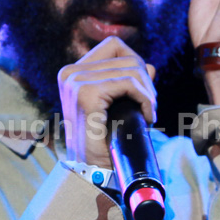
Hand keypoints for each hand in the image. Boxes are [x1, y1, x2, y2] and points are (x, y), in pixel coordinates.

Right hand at [57, 36, 155, 167]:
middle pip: (126, 56)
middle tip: (148, 107)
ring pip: (132, 69)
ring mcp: (76, 82)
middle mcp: (70, 73)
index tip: (141, 90)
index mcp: (71, 73)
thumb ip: (128, 83)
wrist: (91, 172)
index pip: (114, 47)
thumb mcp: (115, 106)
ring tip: (148, 114)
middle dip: (145, 80)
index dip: (135, 62)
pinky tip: (147, 117)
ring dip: (148, 92)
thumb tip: (149, 66)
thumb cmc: (103, 141)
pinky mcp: (87, 94)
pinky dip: (145, 99)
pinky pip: (130, 83)